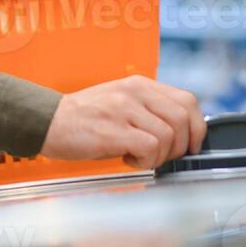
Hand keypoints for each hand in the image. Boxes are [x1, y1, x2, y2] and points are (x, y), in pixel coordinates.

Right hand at [40, 76, 204, 169]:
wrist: (48, 121)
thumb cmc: (85, 118)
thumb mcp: (121, 102)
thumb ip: (149, 109)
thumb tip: (182, 132)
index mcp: (140, 84)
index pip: (187, 101)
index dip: (197, 127)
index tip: (191, 145)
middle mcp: (135, 92)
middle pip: (183, 119)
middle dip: (181, 146)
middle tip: (163, 157)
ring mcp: (123, 110)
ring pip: (168, 136)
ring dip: (160, 157)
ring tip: (139, 158)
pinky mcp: (113, 131)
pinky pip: (149, 148)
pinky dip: (145, 162)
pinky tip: (128, 160)